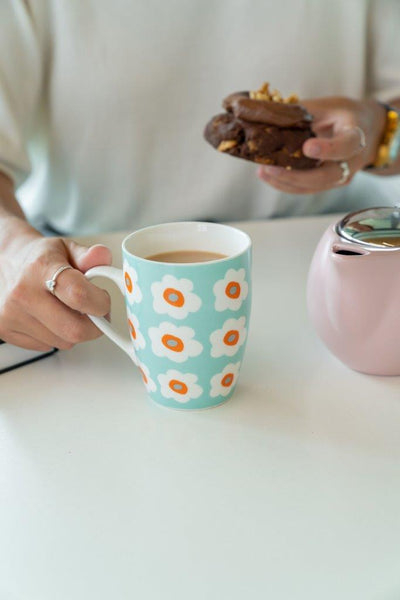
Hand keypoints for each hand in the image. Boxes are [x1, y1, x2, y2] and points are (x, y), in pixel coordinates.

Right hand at [0, 219, 111, 350]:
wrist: (7, 262)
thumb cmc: (40, 258)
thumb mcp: (67, 248)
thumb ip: (88, 255)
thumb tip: (103, 256)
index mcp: (41, 268)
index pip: (78, 295)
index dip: (100, 303)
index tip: (104, 301)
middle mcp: (23, 293)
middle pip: (74, 330)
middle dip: (94, 326)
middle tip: (95, 313)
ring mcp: (11, 315)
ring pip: (64, 342)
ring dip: (75, 330)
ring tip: (69, 310)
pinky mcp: (6, 331)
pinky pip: (47, 346)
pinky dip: (56, 336)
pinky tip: (51, 317)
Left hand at [257, 96, 385, 193]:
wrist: (364, 131)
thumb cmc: (343, 115)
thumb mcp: (328, 106)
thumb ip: (303, 113)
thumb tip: (268, 112)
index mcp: (356, 135)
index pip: (346, 146)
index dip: (328, 149)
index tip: (307, 148)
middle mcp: (351, 162)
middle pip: (326, 176)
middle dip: (297, 176)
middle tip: (271, 168)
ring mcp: (341, 176)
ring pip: (314, 186)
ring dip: (286, 182)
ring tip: (263, 171)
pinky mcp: (329, 183)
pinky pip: (308, 189)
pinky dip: (286, 184)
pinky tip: (267, 176)